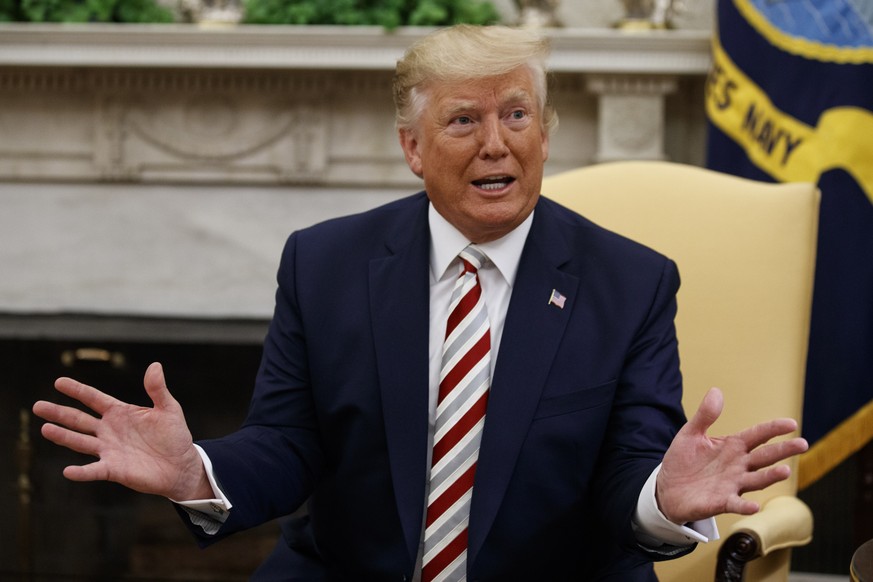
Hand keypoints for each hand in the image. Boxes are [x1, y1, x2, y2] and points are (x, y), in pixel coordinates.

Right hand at [32, 362, 212, 500]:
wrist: (181, 465)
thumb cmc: (174, 436)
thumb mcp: (168, 409)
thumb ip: (158, 389)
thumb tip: (155, 365)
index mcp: (120, 413)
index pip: (94, 398)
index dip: (77, 390)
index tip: (59, 382)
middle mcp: (109, 430)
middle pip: (79, 419)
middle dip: (59, 412)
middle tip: (37, 406)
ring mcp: (109, 450)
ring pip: (80, 442)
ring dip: (63, 436)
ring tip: (45, 429)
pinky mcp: (113, 469)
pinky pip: (94, 470)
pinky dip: (81, 472)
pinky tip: (67, 471)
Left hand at [656, 387, 808, 523]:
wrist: (667, 488)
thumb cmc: (683, 460)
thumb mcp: (691, 433)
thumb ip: (705, 415)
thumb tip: (716, 390)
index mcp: (733, 446)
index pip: (758, 435)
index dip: (773, 429)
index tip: (791, 424)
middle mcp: (738, 465)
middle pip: (764, 457)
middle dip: (783, 450)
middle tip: (802, 444)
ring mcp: (732, 484)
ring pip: (756, 480)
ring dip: (770, 477)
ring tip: (785, 471)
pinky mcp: (721, 502)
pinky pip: (736, 504)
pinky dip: (745, 506)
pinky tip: (755, 506)